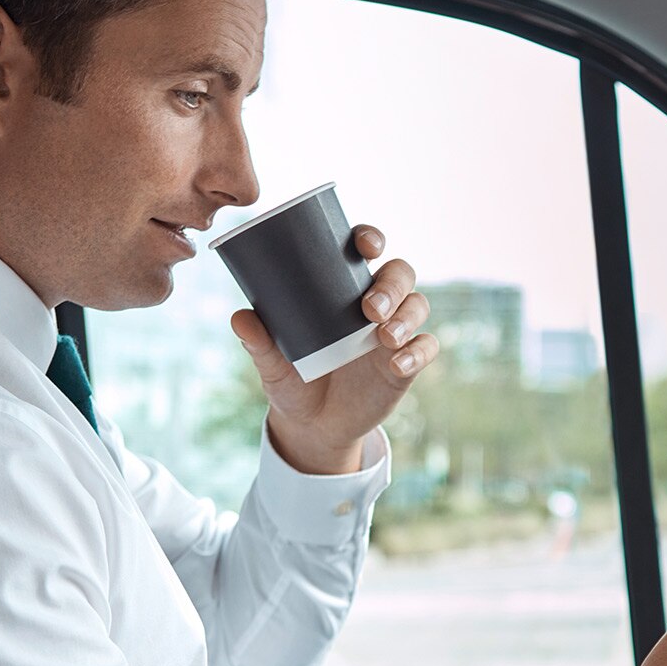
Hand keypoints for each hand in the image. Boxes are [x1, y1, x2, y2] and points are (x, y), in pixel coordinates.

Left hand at [229, 224, 437, 473]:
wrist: (312, 427)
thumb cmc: (293, 381)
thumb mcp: (273, 364)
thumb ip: (260, 342)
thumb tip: (241, 318)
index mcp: (341, 289)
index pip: (364, 250)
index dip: (371, 239)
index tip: (366, 245)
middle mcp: (373, 304)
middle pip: (400, 273)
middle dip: (392, 284)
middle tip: (369, 308)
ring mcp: (393, 333)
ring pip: (418, 305)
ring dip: (407, 316)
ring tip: (384, 337)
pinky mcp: (406, 363)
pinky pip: (426, 348)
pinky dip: (417, 353)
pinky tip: (397, 364)